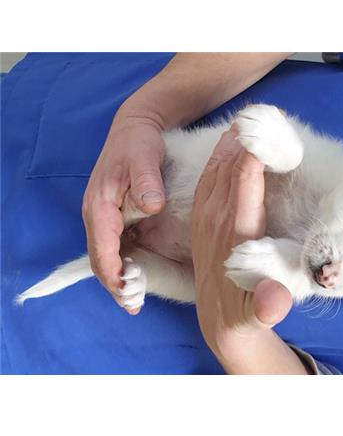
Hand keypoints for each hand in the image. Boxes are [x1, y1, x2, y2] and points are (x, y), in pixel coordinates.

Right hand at [82, 111, 165, 313]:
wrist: (135, 130)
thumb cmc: (138, 143)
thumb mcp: (143, 157)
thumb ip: (146, 182)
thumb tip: (152, 207)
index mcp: (100, 205)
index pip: (102, 247)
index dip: (113, 273)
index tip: (127, 292)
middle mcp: (98, 215)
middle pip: (101, 257)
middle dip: (114, 283)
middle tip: (132, 305)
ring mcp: (106, 217)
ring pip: (107, 254)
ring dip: (118, 277)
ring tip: (135, 299)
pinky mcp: (116, 217)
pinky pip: (116, 246)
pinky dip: (124, 264)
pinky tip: (139, 275)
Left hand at [191, 127, 308, 373]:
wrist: (220, 322)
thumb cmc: (250, 312)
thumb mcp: (261, 314)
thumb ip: (267, 306)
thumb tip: (275, 302)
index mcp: (236, 234)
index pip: (243, 184)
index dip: (253, 154)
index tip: (266, 127)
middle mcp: (216, 222)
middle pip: (228, 169)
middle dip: (243, 140)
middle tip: (260, 112)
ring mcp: (205, 220)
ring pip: (214, 172)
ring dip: (228, 146)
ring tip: (245, 122)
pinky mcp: (200, 222)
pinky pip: (205, 182)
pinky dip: (217, 161)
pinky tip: (226, 149)